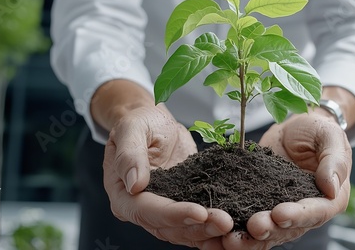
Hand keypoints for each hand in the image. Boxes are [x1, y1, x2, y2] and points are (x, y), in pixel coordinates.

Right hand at [102, 106, 233, 248]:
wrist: (155, 124)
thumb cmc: (140, 123)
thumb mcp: (131, 128)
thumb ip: (129, 154)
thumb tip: (135, 185)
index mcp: (122, 194)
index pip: (147, 210)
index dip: (174, 214)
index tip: (200, 212)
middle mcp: (140, 209)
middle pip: (168, 227)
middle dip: (198, 227)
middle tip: (225, 222)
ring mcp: (162, 211)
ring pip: (184, 231)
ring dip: (208, 232)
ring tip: (231, 226)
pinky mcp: (181, 206)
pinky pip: (195, 224)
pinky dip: (212, 230)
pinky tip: (230, 230)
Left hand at [221, 109, 351, 248]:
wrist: (296, 127)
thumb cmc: (318, 130)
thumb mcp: (330, 137)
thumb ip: (334, 161)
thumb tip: (330, 187)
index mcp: (329, 199)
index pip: (315, 212)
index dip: (297, 216)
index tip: (279, 214)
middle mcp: (307, 211)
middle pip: (289, 228)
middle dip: (270, 230)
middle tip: (253, 226)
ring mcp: (282, 209)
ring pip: (268, 231)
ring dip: (250, 237)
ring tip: (232, 238)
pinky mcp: (262, 203)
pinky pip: (249, 219)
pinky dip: (236, 227)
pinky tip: (220, 231)